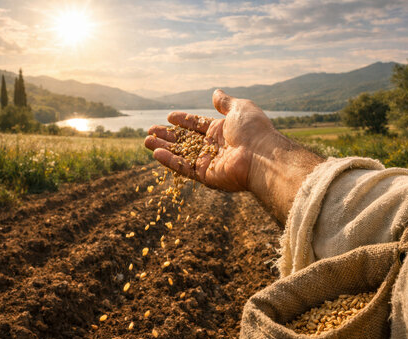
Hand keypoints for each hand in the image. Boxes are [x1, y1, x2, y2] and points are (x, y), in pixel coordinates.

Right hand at [145, 89, 273, 191]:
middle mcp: (214, 146)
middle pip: (186, 140)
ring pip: (181, 154)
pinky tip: (155, 153)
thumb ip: (225, 103)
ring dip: (164, 147)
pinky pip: (184, 168)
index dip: (184, 121)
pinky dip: (170, 161)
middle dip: (168, 135)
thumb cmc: (254, 130)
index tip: (170, 117)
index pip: (198, 125)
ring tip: (146, 140)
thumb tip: (216, 93)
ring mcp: (209, 162)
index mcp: (222, 131)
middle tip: (150, 130)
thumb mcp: (240, 108)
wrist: (262, 155)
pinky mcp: (206, 176)